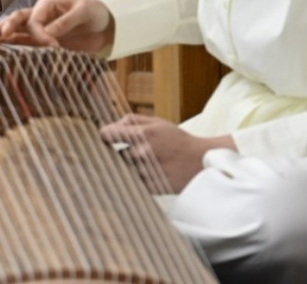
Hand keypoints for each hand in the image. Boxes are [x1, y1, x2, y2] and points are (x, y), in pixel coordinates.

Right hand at [0, 0, 112, 52]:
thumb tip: (48, 33)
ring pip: (14, 31)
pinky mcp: (40, 42)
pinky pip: (23, 43)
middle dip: (4, 27)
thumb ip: (66, 21)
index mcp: (47, 4)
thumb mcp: (84, 12)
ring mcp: (38, 29)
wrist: (104, 26)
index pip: (35, 20)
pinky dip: (10, 46)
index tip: (54, 46)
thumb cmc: (94, 13)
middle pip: (16, 19)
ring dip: (0, 36)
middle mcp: (39, 15)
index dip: (41, 34)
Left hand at [100, 114, 233, 193]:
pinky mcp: (149, 187)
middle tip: (133, 153)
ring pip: (124, 169)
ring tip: (146, 164)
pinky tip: (149, 174)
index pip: (108, 134)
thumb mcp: (158, 122)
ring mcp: (145, 172)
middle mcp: (141, 153)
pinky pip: (132, 182)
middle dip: (121, 153)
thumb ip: (132, 119)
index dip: (105, 135)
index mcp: (142, 134)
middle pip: (115, 154)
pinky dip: (136, 178)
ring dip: (129, 167)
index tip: (106, 137)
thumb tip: (112, 125)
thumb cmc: (178, 140)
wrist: (201, 163)